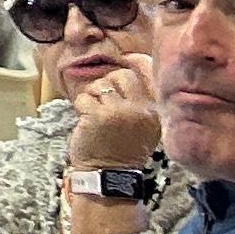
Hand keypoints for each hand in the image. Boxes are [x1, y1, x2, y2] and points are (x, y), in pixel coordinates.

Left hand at [66, 53, 162, 168]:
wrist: (108, 174)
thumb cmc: (122, 148)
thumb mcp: (143, 125)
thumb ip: (140, 100)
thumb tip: (129, 67)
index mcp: (154, 110)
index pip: (148, 74)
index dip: (135, 61)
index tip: (127, 59)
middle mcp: (140, 109)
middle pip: (122, 76)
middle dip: (108, 84)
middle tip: (103, 101)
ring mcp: (119, 112)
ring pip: (99, 86)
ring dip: (92, 98)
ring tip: (96, 116)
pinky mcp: (98, 116)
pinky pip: (84, 98)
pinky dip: (81, 107)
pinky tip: (87, 121)